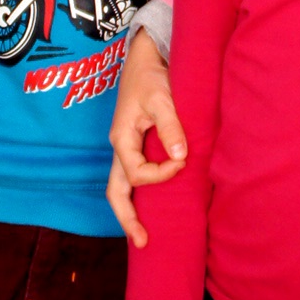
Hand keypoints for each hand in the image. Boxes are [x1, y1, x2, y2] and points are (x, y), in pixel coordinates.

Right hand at [106, 31, 189, 245]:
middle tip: (143, 243)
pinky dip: (140, 193)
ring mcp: (126, 147)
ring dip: (131, 210)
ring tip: (144, 234)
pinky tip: (153, 205)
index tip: (183, 162)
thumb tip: (180, 157)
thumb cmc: (151, 75)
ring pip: (122, 186)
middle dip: (127, 218)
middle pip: (116, 191)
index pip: (137, 173)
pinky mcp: (135, 143)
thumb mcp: (162, 98)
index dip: (160, 175)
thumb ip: (170, 127)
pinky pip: (134, 175)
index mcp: (122, 138)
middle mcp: (120, 147)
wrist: (145, 56)